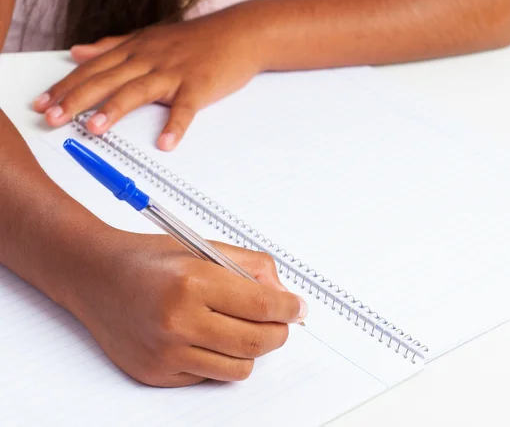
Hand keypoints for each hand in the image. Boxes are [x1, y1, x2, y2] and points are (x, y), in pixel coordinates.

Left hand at [33, 10, 262, 150]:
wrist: (237, 33)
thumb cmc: (194, 40)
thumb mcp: (147, 38)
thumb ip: (111, 47)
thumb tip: (79, 52)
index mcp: (135, 50)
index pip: (92, 69)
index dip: (65, 86)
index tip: (43, 103)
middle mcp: (149, 60)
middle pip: (107, 79)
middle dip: (76, 99)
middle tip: (53, 118)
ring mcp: (174, 73)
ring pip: (138, 91)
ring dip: (114, 109)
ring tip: (94, 128)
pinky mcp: (198, 86)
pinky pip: (185, 109)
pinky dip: (176, 126)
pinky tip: (166, 143)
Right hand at [64, 230, 306, 387]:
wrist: (96, 277)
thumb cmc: (149, 259)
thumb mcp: (204, 248)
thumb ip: (251, 267)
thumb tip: (283, 295)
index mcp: (193, 282)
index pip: (263, 306)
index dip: (289, 308)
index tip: (297, 308)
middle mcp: (178, 321)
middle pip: (257, 343)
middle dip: (278, 332)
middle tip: (278, 321)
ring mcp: (166, 352)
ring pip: (238, 368)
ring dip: (249, 350)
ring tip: (237, 327)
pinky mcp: (156, 373)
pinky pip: (209, 376)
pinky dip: (217, 359)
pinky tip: (203, 336)